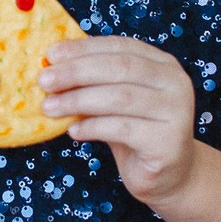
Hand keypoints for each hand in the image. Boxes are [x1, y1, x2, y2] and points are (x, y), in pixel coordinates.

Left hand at [40, 37, 202, 204]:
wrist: (169, 175)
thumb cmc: (137, 132)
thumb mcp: (116, 102)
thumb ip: (95, 83)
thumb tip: (51, 68)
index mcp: (162, 64)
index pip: (120, 47)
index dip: (84, 48)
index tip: (51, 55)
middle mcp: (175, 82)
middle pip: (120, 68)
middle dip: (77, 72)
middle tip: (44, 80)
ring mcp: (176, 111)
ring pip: (120, 98)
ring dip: (78, 100)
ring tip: (50, 107)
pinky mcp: (167, 141)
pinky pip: (123, 129)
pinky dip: (93, 127)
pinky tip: (73, 131)